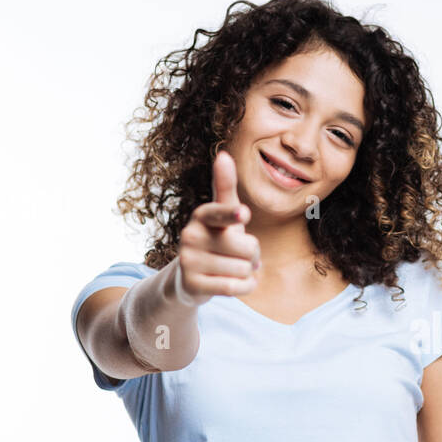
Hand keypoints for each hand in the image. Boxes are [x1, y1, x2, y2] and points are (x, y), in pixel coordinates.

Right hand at [172, 151, 261, 306]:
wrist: (189, 278)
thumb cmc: (216, 240)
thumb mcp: (222, 214)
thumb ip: (226, 187)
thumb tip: (223, 154)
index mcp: (201, 215)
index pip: (220, 213)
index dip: (233, 215)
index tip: (244, 214)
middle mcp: (190, 235)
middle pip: (247, 247)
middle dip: (252, 254)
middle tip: (237, 255)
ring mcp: (189, 261)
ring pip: (243, 269)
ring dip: (246, 272)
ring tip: (230, 268)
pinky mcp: (192, 285)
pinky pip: (236, 287)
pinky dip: (244, 287)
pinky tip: (232, 283)